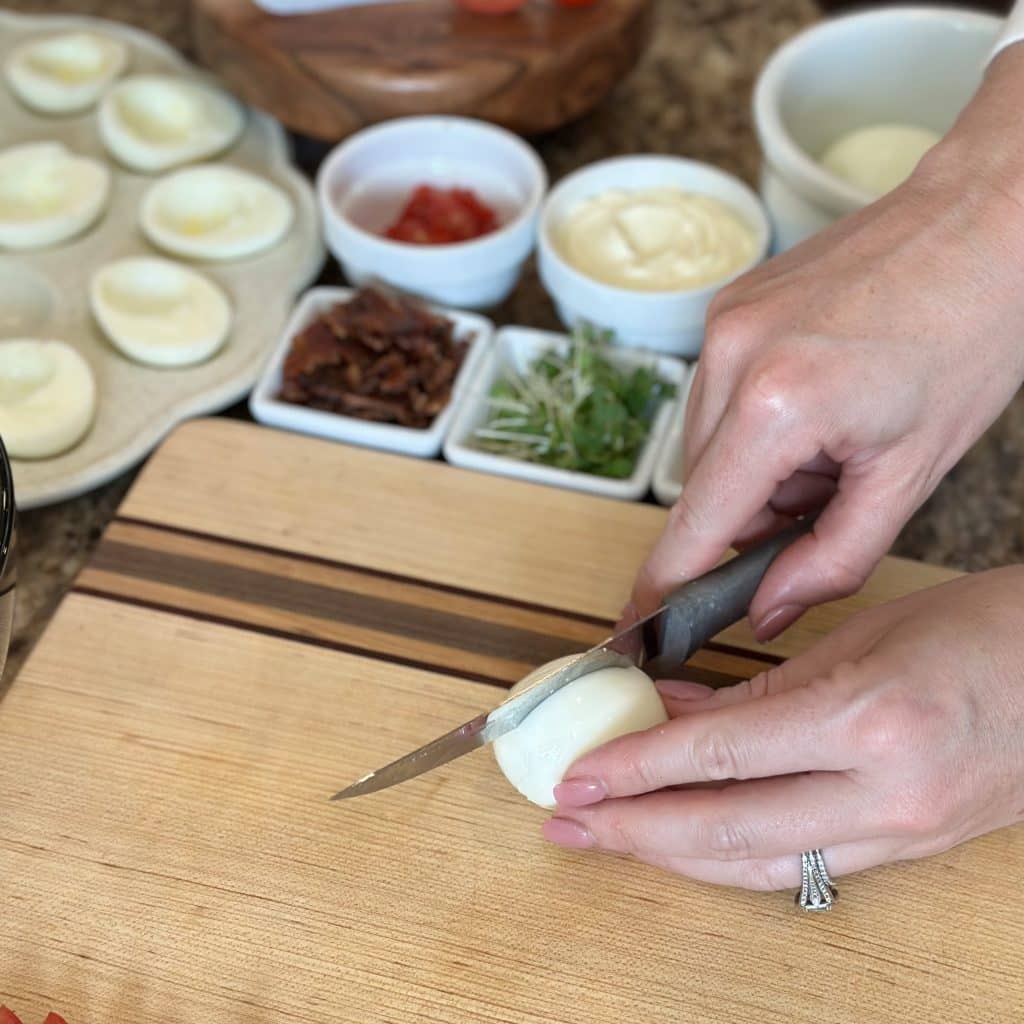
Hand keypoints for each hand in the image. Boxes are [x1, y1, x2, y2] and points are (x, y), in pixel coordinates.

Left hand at [543, 568, 1023, 889]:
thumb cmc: (976, 632)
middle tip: (568, 821)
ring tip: (607, 841)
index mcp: (868, 719)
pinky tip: (683, 842)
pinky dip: (732, 858)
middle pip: (729, 831)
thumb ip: (756, 687)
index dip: (638, 767)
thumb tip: (669, 711)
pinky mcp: (910, 854)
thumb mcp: (856, 639)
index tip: (579, 774)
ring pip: (759, 867)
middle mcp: (884, 793)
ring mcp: (902, 835)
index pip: (722, 755)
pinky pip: (803, 869)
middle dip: (635, 829)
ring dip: (671, 856)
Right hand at [628, 47, 1023, 639]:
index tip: (638, 627)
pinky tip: (816, 393)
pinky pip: (717, 396)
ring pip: (709, 444)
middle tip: (834, 482)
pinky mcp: (726, 307)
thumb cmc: (969, 334)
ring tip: (835, 427)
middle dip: (757, 512)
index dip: (666, 587)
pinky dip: (757, 419)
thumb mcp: (912, 472)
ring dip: (759, 463)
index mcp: (778, 404)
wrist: (982, 223)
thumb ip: (833, 558)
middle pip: (705, 488)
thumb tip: (768, 608)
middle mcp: (730, 356)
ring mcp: (721, 324)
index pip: (698, 525)